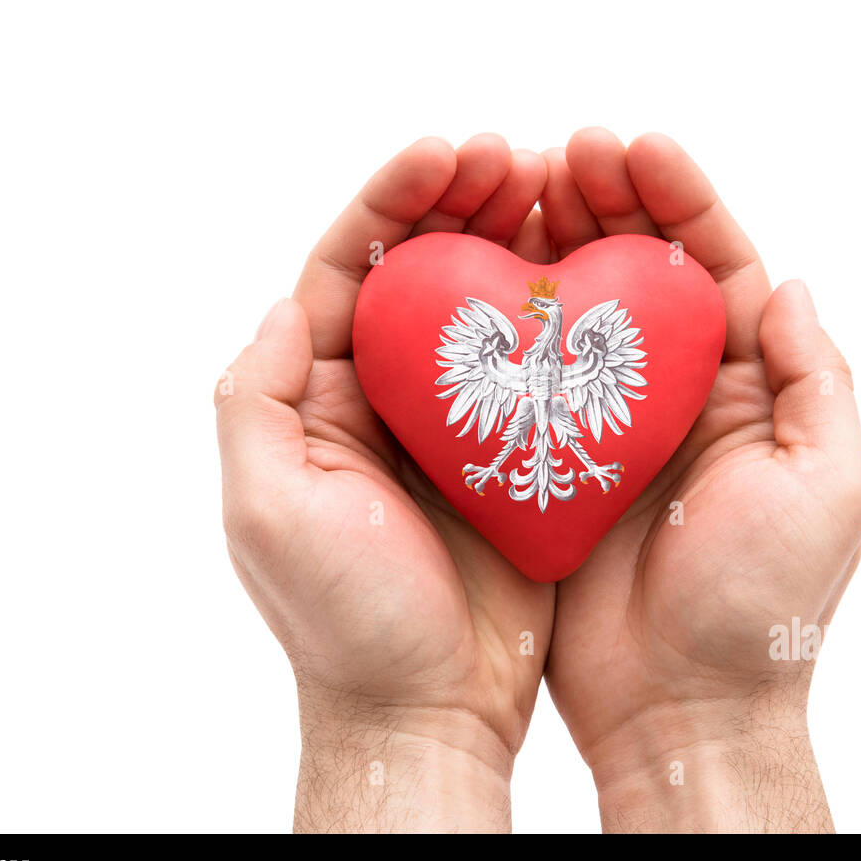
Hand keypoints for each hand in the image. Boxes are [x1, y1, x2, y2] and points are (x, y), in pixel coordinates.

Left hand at [215, 135, 552, 831]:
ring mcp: (458, 421)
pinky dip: (568, 313)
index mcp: (320, 395)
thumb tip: (289, 303)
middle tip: (520, 156)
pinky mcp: (520, 452)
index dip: (394, 199)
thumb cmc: (343, 622)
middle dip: (463, 201)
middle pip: (424, 270)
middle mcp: (387, 396)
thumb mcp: (266, 508)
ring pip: (489, 304)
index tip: (449, 151)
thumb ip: (257, 399)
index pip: (351, 268)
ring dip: (521, 239)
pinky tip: (603, 275)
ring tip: (566, 187)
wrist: (428, 709)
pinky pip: (544, 364)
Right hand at [538, 129, 860, 831]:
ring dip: (551, 246)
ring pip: (578, 312)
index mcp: (751, 389)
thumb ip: (815, 383)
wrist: (681, 708)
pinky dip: (505, 325)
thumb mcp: (828, 488)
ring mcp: (612, 427)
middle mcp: (681, 395)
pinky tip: (474, 280)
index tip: (634, 147)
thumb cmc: (761, 608)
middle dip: (607, 202)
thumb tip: (789, 283)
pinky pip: (527, 378)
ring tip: (511, 189)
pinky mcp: (552, 463)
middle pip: (643, 272)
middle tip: (559, 154)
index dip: (680, 199)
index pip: (718, 267)